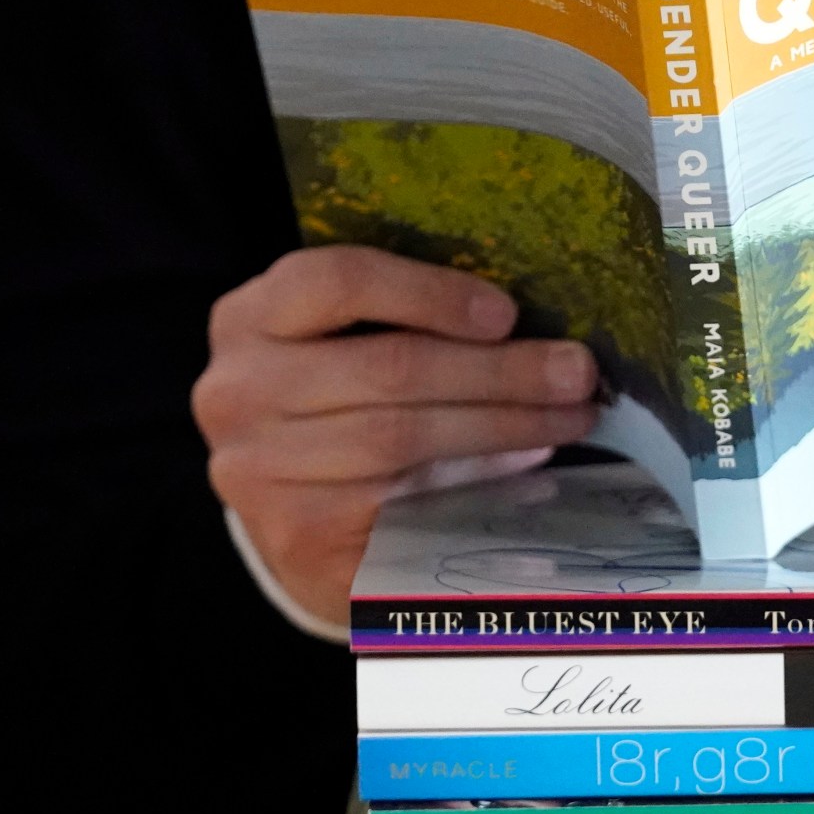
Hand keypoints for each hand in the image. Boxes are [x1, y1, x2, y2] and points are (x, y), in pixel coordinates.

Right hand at [191, 246, 600, 628]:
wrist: (297, 524)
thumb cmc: (341, 411)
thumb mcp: (348, 348)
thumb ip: (409, 324)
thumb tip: (534, 322)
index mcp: (248, 319)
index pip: (333, 281)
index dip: (428, 293)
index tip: (507, 313)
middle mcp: (236, 391)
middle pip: (387, 368)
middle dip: (499, 370)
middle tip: (577, 373)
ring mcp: (257, 468)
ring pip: (402, 436)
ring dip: (504, 425)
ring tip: (570, 417)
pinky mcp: (296, 532)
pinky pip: (402, 499)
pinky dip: (475, 480)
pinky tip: (525, 466)